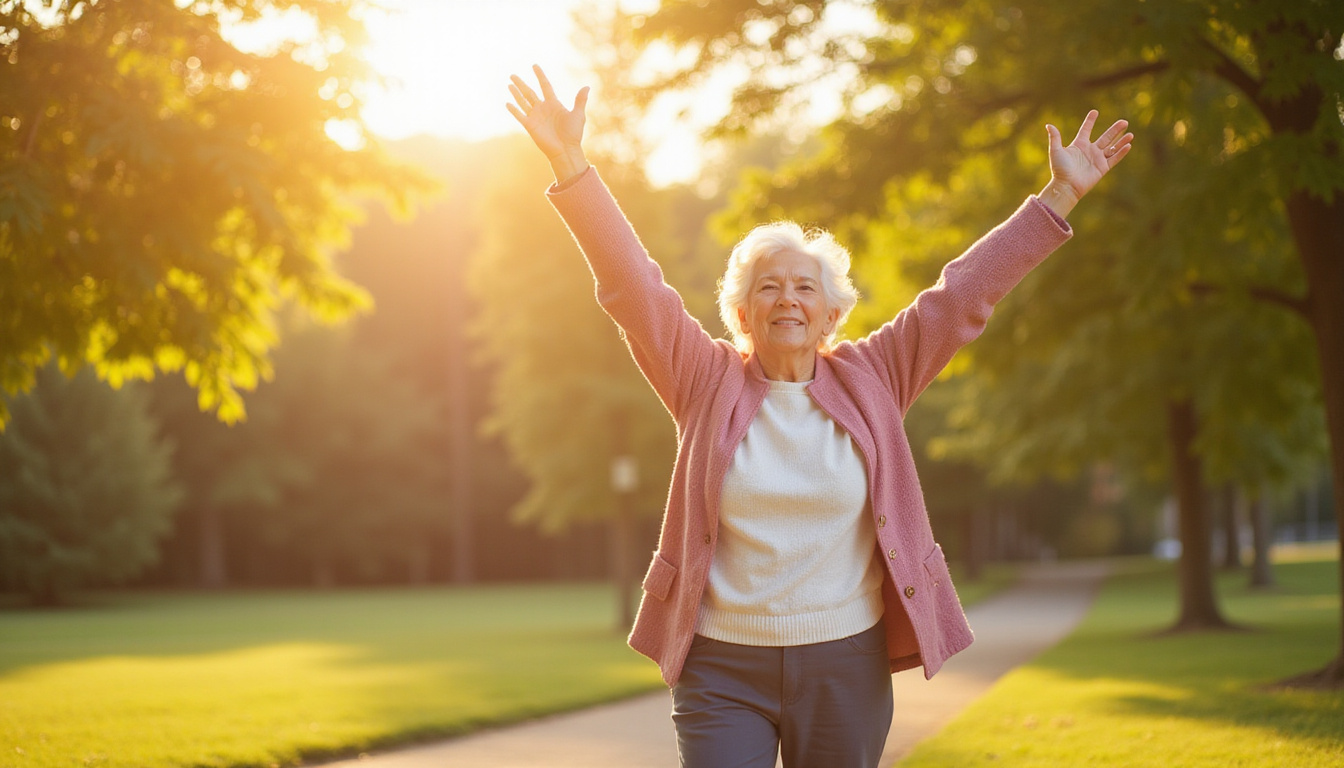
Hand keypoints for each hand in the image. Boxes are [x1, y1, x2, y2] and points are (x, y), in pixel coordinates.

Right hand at [507, 65, 589, 183]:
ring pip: (523, 101)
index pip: (545, 86)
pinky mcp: (530, 126)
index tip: (534, 66)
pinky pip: (520, 115)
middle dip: (521, 84)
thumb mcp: (578, 115)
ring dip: (516, 93)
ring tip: (509, 84)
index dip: (540, 75)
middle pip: (530, 92)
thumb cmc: (573, 134)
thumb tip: (587, 87)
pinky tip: (507, 103)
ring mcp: (535, 117)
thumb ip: (580, 100)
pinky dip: (514, 110)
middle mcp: (543, 109)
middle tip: (512, 75)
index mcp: (554, 104)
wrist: (566, 150)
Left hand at [1039, 110, 1132, 217]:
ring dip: (1122, 140)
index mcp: (1079, 145)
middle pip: (1105, 137)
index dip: (1090, 121)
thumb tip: (1049, 125)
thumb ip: (1055, 137)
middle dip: (1115, 130)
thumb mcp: (1056, 151)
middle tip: (1124, 121)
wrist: (1066, 186)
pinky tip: (1128, 145)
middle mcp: (1089, 151)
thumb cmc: (1060, 169)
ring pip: (1112, 147)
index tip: (1095, 112)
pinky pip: (1114, 158)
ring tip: (1130, 134)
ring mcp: (1097, 159)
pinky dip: (1121, 152)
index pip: (1086, 130)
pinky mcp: (1102, 168)